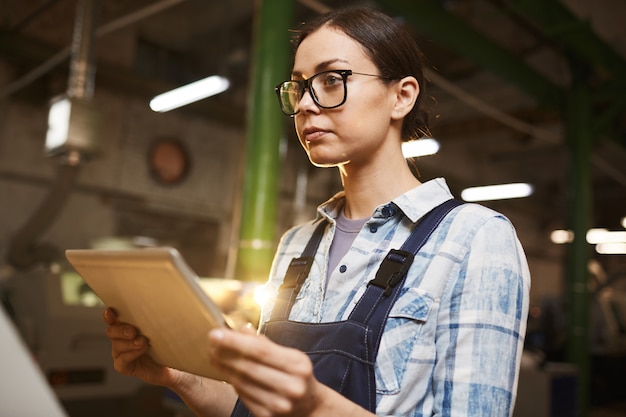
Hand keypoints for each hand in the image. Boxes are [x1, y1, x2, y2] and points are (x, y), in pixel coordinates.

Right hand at [102, 307, 179, 386]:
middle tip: (133, 331)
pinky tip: (142, 350)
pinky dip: (132, 354)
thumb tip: (159, 306)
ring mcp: (120, 353)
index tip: (110, 312)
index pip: (113, 318)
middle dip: (121, 330)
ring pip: (117, 345)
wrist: (169, 366)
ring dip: (130, 343)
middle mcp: (120, 338)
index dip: (109, 315)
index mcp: (126, 326)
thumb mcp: (160, 328)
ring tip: (142, 342)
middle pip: (111, 331)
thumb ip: (154, 319)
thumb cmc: (165, 344)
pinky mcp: (123, 366)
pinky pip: (123, 359)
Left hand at [207, 325, 324, 416]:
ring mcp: (279, 404)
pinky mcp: (267, 415)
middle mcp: (291, 386)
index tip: (216, 333)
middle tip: (211, 344)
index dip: (235, 341)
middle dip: (225, 354)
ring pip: (242, 382)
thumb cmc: (297, 375)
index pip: (260, 350)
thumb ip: (266, 343)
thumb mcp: (290, 356)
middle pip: (249, 367)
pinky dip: (233, 382)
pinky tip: (228, 372)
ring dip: (225, 367)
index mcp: (298, 365)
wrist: (310, 406)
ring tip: (215, 356)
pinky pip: (242, 395)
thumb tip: (242, 329)